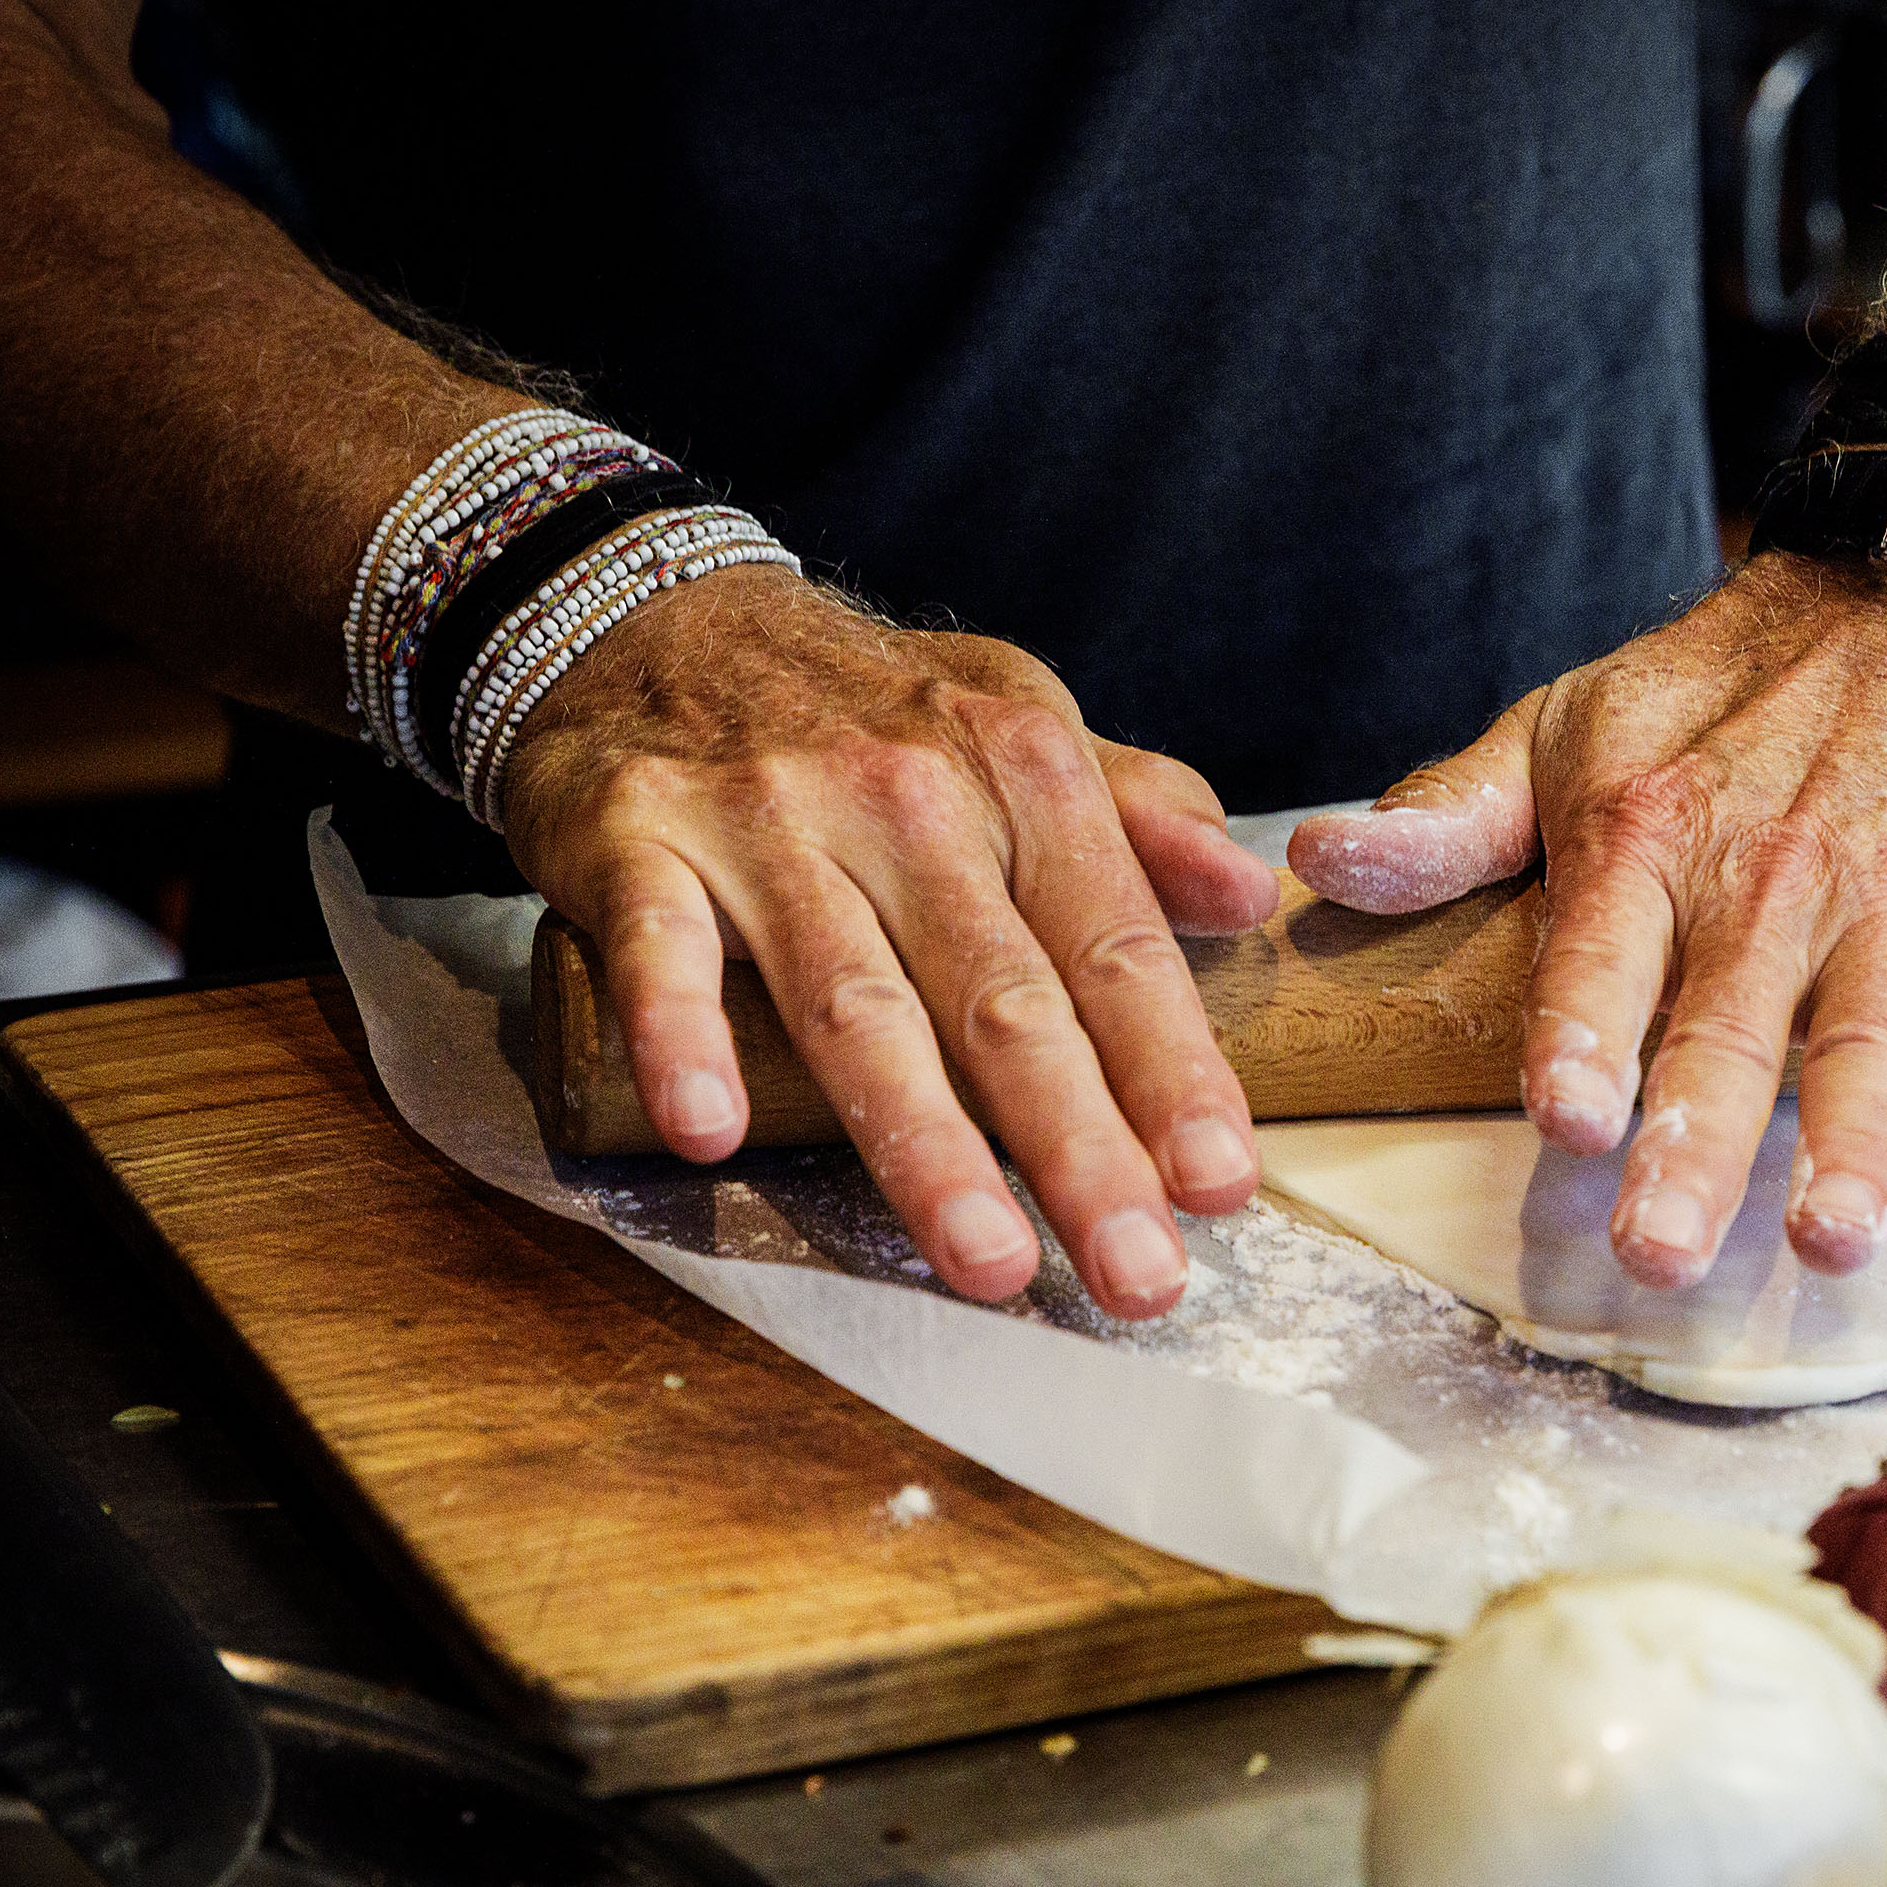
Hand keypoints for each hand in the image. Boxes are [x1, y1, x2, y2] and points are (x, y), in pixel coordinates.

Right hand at [499, 567, 1281, 1318]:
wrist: (654, 611)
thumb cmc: (867, 705)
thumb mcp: (1017, 719)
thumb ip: (1137, 811)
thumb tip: (1247, 896)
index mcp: (1019, 767)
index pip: (1113, 942)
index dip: (1172, 1070)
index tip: (1221, 1185)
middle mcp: (904, 792)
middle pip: (1004, 998)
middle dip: (1078, 1145)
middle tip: (1137, 1274)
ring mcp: (768, 818)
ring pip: (856, 1002)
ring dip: (922, 1140)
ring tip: (985, 1259)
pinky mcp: (639, 840)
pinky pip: (662, 952)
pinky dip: (681, 1037)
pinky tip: (711, 1130)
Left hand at [1290, 554, 1886, 1286]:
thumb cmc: (1732, 686)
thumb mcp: (1571, 724)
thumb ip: (1451, 817)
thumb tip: (1319, 865)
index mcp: (1649, 834)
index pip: (1603, 956)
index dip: (1582, 1039)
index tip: (1565, 1120)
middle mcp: (1771, 878)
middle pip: (1727, 1030)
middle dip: (1697, 1146)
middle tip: (1660, 1252)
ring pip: (1867, 1045)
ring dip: (1849, 1150)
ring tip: (1825, 1241)